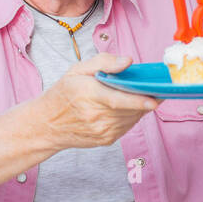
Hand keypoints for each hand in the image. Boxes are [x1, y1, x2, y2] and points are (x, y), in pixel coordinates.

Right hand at [39, 53, 158, 148]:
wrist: (47, 125)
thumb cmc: (62, 94)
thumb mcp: (78, 70)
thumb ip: (104, 62)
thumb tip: (128, 61)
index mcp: (88, 94)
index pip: (117, 99)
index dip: (138, 101)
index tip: (155, 100)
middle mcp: (96, 116)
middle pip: (130, 108)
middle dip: (145, 98)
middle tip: (155, 86)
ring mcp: (102, 131)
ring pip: (133, 117)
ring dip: (140, 107)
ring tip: (140, 94)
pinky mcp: (106, 140)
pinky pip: (128, 125)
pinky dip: (132, 115)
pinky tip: (128, 106)